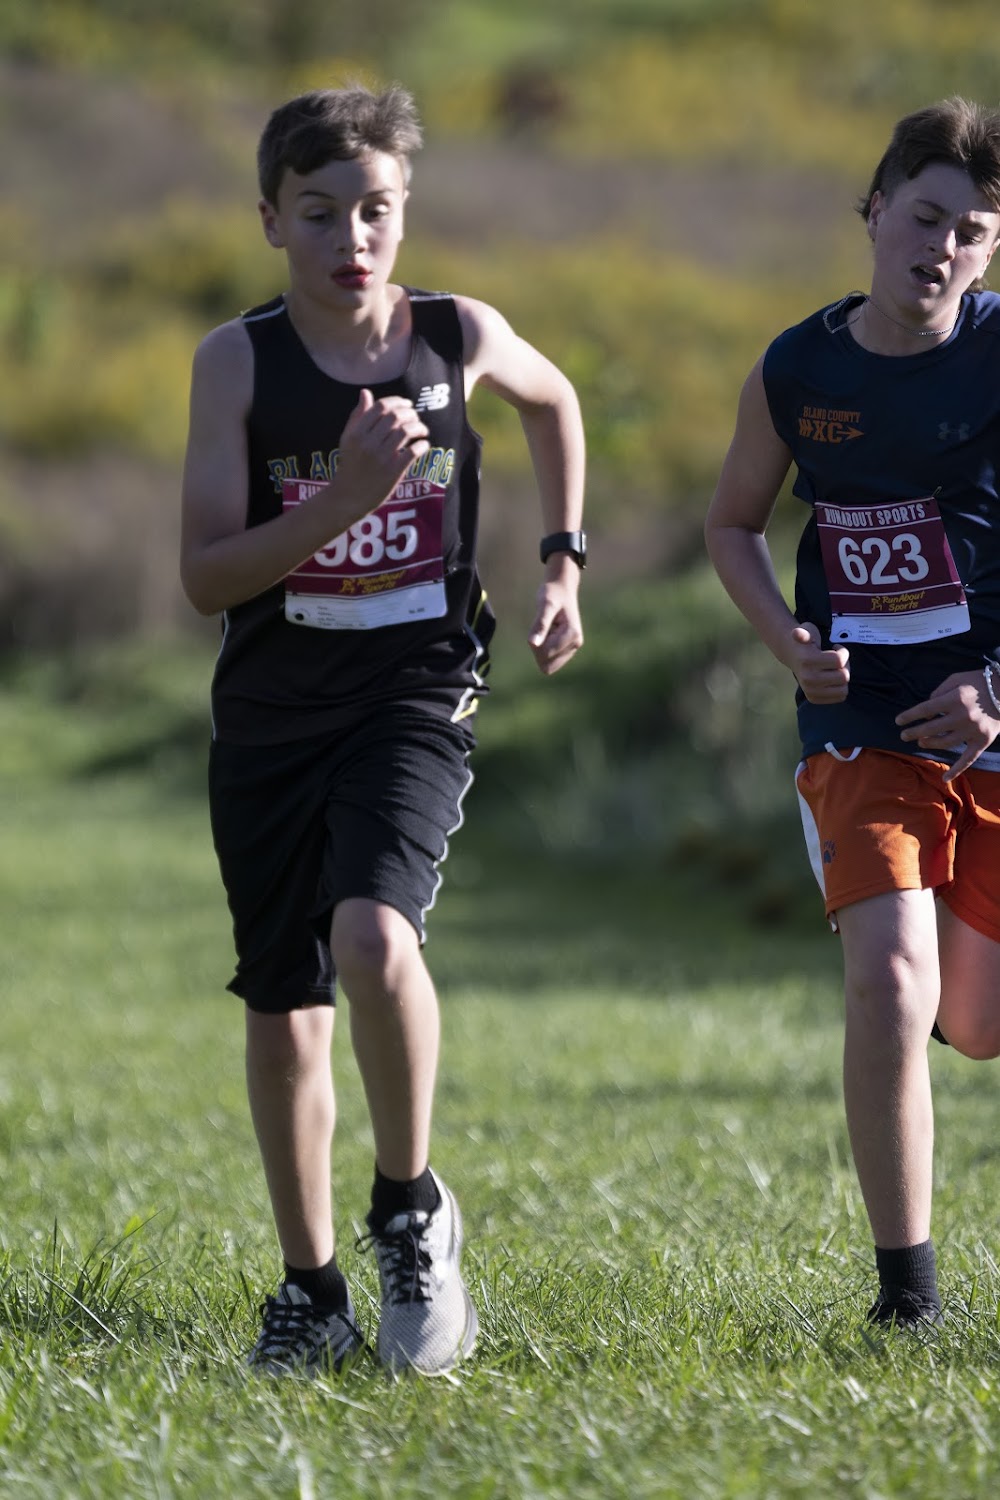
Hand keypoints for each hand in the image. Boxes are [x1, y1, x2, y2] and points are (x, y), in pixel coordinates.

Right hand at [334, 388, 429, 506]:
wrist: (349, 496)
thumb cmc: (350, 464)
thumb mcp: (348, 439)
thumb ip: (358, 415)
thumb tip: (365, 392)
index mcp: (357, 433)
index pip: (381, 407)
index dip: (398, 401)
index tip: (407, 404)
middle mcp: (368, 443)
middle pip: (395, 417)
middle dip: (411, 413)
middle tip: (415, 417)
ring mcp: (381, 458)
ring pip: (406, 431)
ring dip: (419, 427)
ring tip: (422, 430)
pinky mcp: (393, 472)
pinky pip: (413, 452)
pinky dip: (422, 444)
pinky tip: (423, 444)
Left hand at [528, 579, 582, 674]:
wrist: (561, 588)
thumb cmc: (552, 593)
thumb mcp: (545, 605)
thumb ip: (540, 625)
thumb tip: (533, 644)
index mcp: (572, 635)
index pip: (545, 654)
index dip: (535, 643)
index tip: (539, 625)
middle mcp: (576, 644)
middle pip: (548, 665)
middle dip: (539, 650)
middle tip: (542, 629)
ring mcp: (573, 647)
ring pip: (549, 664)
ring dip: (542, 648)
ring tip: (548, 629)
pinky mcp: (568, 648)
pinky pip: (550, 660)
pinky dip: (544, 648)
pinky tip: (549, 632)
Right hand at [785, 623, 849, 702]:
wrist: (792, 655)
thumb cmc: (805, 642)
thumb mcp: (807, 631)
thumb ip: (804, 633)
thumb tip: (796, 633)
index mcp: (807, 661)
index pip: (839, 661)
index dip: (843, 652)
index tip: (836, 647)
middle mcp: (808, 679)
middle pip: (844, 676)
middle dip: (845, 666)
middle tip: (837, 660)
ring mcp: (810, 691)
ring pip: (843, 689)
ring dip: (843, 678)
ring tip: (835, 670)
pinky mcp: (813, 698)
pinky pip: (840, 697)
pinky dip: (840, 688)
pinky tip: (832, 679)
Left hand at [896, 669, 999, 780]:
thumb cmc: (979, 682)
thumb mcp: (957, 679)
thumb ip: (939, 692)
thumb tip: (927, 711)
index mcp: (955, 698)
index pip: (925, 710)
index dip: (909, 716)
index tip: (898, 721)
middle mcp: (963, 716)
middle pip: (931, 728)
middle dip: (914, 732)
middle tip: (903, 736)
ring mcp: (973, 730)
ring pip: (945, 743)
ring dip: (930, 744)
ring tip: (921, 742)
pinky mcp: (983, 740)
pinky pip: (968, 758)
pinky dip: (957, 770)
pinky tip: (945, 778)